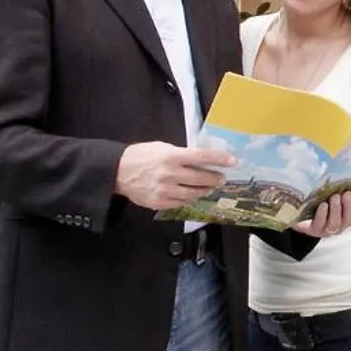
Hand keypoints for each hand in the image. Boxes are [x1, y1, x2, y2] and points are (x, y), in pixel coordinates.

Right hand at [116, 142, 233, 209]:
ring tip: (209, 187)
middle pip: (201, 178)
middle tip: (221, 178)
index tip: (232, 161)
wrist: (118, 171)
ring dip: (205, 190)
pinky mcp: (160, 202)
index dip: (219, 159)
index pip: (201, 157)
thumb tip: (200, 159)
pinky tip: (193, 194)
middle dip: (215, 179)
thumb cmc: (141, 156)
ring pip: (193, 193)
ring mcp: (165, 190)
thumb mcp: (162, 147)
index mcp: (171, 156)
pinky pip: (181, 203)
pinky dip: (190, 199)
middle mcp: (170, 174)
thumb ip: (180, 154)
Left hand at [294, 192, 350, 237]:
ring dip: (337, 209)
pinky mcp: (315, 229)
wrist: (303, 215)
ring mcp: (328, 228)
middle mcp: (342, 224)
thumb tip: (349, 170)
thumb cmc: (324, 200)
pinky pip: (320, 224)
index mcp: (350, 215)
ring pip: (336, 223)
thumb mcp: (335, 193)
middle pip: (350, 219)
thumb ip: (343, 187)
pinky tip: (323, 205)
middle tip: (347, 194)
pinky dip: (322, 214)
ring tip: (335, 197)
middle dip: (349, 206)